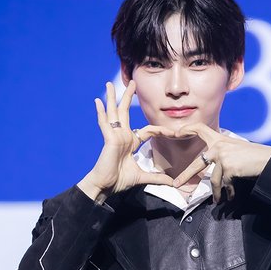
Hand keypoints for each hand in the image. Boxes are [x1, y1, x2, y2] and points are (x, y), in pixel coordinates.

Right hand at [78, 81, 174, 200]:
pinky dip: (101, 112)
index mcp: (130, 143)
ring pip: (114, 112)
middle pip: (125, 112)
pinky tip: (98, 101)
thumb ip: (158, 178)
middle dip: (128, 97)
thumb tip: (172, 183)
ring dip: (112, 98)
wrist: (106, 185)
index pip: (147, 130)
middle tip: (133, 83)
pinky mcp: (108, 139)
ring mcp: (114, 136)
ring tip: (110, 84)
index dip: (160, 130)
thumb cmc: (120, 180)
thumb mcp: (143, 177)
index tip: (172, 132)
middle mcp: (122, 136)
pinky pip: (104, 123)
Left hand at [172, 123, 270, 202]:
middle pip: (197, 163)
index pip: (200, 128)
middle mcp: (219, 146)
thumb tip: (213, 163)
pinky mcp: (228, 168)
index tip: (176, 132)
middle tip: (176, 184)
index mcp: (220, 139)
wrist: (267, 160)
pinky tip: (232, 196)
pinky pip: (225, 184)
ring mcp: (223, 157)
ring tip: (216, 201)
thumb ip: (222, 153)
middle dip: (185, 175)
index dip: (187, 128)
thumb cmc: (253, 157)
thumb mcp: (236, 149)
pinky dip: (228, 192)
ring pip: (213, 180)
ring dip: (216, 193)